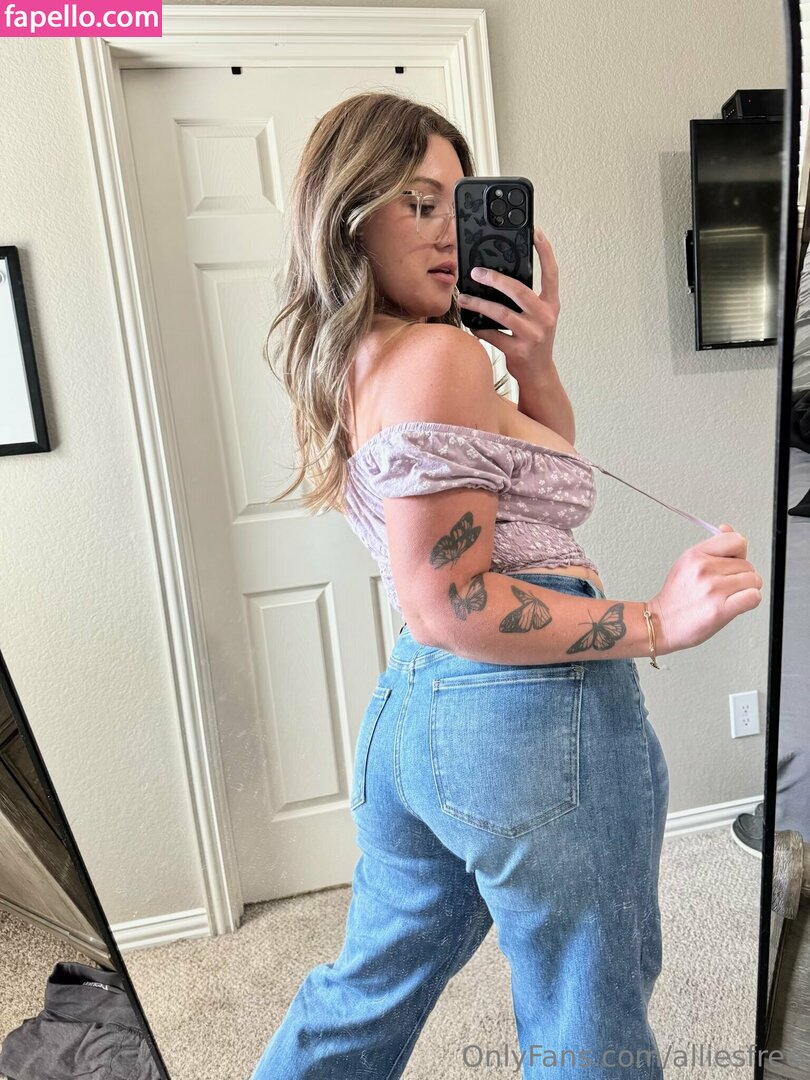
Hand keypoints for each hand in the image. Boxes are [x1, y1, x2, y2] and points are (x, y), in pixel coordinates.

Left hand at [457, 226, 558, 383]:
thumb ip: (527, 299)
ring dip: (479, 304)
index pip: (552, 273)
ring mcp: (533, 336)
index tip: (535, 232)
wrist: (539, 374)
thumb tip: (500, 277)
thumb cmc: (534, 341)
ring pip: (501, 313)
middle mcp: (545, 318)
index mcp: (552, 305)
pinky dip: (479, 328)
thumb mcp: (538, 317)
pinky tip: (470, 323)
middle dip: (495, 279)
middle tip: (476, 272)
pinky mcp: (518, 352)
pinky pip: (492, 335)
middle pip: (519, 291)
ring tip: (463, 298)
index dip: (545, 252)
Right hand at [649, 523, 762, 653]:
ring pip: (753, 580)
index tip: (731, 562)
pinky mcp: (721, 609)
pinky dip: (750, 601)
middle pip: (748, 564)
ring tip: (729, 596)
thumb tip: (726, 528)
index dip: (739, 553)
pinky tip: (736, 604)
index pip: (737, 540)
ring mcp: (713, 589)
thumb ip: (711, 547)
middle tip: (724, 586)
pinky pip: (753, 597)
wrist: (662, 623)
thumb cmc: (676, 596)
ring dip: (747, 589)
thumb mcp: (687, 563)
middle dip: (741, 575)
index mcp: (696, 554)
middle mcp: (705, 569)